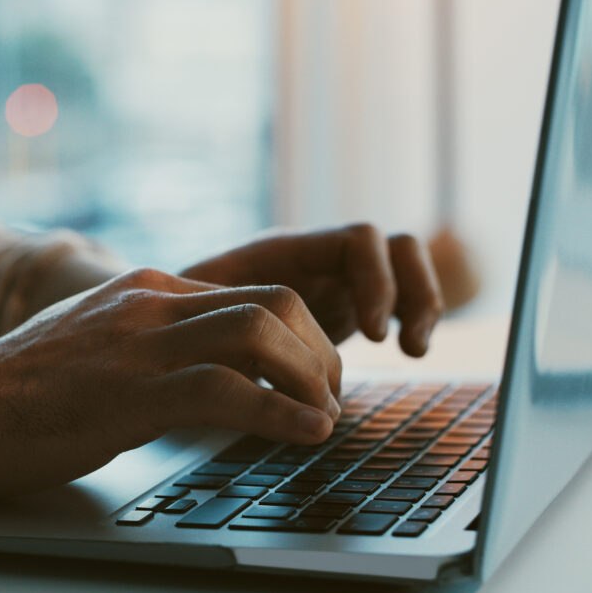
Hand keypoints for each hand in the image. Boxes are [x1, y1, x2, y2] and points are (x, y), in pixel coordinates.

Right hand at [0, 268, 341, 497]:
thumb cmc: (27, 390)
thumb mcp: (100, 343)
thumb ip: (153, 340)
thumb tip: (209, 367)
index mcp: (148, 289)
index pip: (254, 292)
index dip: (302, 335)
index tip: (315, 377)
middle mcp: (151, 304)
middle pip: (274, 301)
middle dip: (319, 351)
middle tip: (329, 398)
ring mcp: (140, 344)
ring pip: (260, 334)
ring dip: (311, 379)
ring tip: (325, 418)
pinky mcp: (130, 393)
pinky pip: (228, 390)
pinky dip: (281, 413)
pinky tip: (306, 434)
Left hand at [180, 224, 443, 356]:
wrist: (169, 321)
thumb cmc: (174, 316)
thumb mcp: (194, 315)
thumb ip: (221, 319)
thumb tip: (237, 344)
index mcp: (285, 251)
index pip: (357, 240)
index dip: (375, 281)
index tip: (373, 335)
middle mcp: (316, 257)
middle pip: (394, 246)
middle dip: (411, 291)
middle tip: (399, 346)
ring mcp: (333, 279)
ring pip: (403, 267)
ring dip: (421, 302)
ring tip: (413, 350)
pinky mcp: (342, 306)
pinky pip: (397, 297)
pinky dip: (411, 318)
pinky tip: (407, 352)